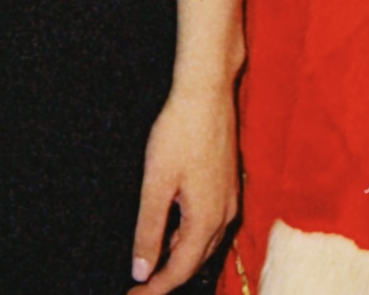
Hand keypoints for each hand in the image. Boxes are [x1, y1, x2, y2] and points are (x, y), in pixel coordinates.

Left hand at [131, 81, 238, 291]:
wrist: (207, 92)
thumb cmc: (179, 133)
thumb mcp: (156, 184)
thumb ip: (149, 231)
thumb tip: (142, 272)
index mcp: (206, 219)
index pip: (181, 270)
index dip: (155, 289)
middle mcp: (224, 214)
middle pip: (196, 262)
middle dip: (168, 278)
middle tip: (138, 285)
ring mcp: (229, 199)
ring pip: (205, 244)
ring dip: (179, 258)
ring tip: (151, 261)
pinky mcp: (227, 185)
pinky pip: (210, 225)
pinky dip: (190, 237)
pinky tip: (171, 228)